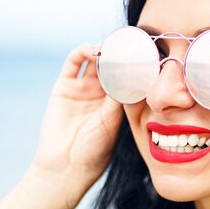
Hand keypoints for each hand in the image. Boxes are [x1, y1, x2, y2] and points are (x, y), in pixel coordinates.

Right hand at [32, 44, 122, 188]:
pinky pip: (74, 62)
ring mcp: (83, 89)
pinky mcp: (64, 86)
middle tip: (129, 43)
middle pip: (112, 65)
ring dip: (103, 50)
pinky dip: (83, 51)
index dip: (134, 65)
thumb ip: (119, 96)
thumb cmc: (94, 148)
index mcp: (117, 104)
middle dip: (120, 54)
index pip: (128, 77)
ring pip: (94, 61)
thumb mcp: (112, 120)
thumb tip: (132, 73)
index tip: (144, 53)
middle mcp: (101, 94)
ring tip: (111, 46)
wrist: (66, 164)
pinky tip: (94, 50)